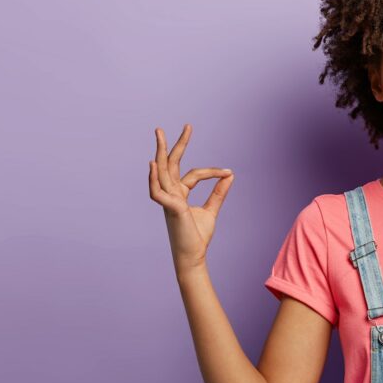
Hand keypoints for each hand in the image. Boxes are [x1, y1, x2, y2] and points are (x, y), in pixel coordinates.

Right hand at [148, 124, 234, 272]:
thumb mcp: (211, 210)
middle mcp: (171, 194)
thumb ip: (218, 192)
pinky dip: (153, 179)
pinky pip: (157, 192)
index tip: (228, 171)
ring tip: (160, 134)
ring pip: (161, 172)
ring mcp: (168, 201)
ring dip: (160, 153)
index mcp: (180, 194)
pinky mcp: (169, 209)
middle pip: (170, 165)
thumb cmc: (197, 236)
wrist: (193, 256)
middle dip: (172, 145)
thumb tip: (230, 174)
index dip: (212, 172)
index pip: (193, 174)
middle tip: (176, 126)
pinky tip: (152, 165)